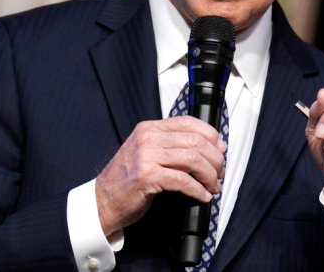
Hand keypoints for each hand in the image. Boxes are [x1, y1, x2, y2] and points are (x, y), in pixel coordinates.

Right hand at [95, 116, 225, 235]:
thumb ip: (167, 144)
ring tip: (213, 186)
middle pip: (195, 141)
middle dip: (215, 159)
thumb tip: (204, 147)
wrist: (103, 200)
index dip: (210, 135)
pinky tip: (202, 196)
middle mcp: (148, 138)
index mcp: (149, 129)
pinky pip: (183, 180)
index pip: (187, 122)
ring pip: (192, 159)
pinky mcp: (147, 176)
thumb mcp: (145, 152)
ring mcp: (146, 156)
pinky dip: (198, 189)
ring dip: (209, 175)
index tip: (220, 149)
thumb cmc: (126, 180)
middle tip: (220, 173)